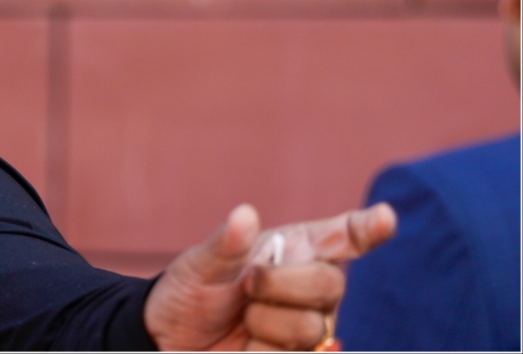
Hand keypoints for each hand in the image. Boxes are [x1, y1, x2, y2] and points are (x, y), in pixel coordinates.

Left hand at [143, 202, 395, 350]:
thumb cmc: (187, 293)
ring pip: (310, 328)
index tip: (384, 218)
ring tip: (242, 320)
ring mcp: (308, 325)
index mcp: (291, 250)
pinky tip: (246, 346)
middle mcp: (308, 287)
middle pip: (329, 284)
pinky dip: (261, 352)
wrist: (170, 340)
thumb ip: (224, 246)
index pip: (342, 236)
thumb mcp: (197, 266)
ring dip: (263, 325)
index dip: (366, 228)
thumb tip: (245, 215)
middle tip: (246, 288)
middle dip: (279, 285)